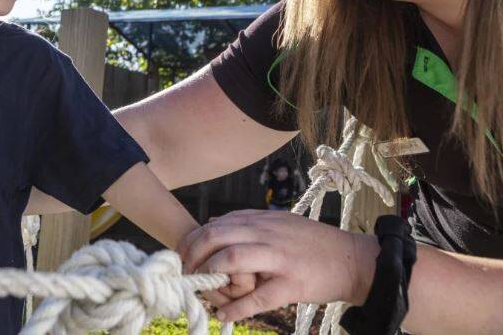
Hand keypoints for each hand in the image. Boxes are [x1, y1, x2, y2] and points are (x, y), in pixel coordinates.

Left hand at [180, 209, 379, 321]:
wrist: (353, 260)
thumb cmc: (313, 243)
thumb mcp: (278, 222)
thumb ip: (247, 221)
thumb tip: (211, 222)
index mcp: (262, 220)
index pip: (216, 224)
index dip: (193, 239)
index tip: (182, 254)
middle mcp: (266, 234)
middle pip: (216, 237)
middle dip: (193, 255)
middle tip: (184, 273)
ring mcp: (278, 258)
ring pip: (231, 260)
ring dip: (209, 276)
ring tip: (199, 290)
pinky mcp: (291, 284)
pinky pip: (257, 298)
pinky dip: (236, 308)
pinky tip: (223, 315)